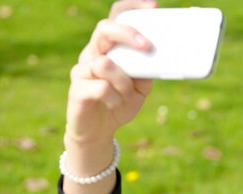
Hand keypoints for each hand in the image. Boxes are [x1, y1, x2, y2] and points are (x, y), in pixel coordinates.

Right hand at [65, 0, 157, 145]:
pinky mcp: (77, 89)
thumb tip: (165, 58)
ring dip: (123, 83)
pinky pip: (102, 88)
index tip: (152, 6)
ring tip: (125, 95)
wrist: (98, 133)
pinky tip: (114, 105)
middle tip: (147, 46)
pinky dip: (115, 99)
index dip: (132, 7)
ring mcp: (82, 70)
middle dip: (128, 33)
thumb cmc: (119, 104)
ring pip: (105, 63)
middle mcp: (92, 54)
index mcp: (109, 49)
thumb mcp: (141, 88)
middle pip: (104, 29)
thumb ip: (148, 71)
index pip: (116, 18)